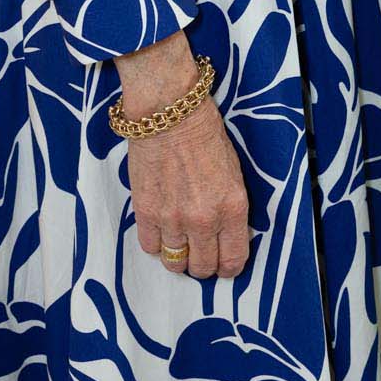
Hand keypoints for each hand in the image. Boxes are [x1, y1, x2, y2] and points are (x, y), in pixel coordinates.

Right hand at [116, 36, 249, 279]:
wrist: (170, 112)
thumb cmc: (206, 134)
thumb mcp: (234, 172)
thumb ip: (230, 208)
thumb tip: (226, 234)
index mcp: (232, 208)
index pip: (233, 260)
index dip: (228, 267)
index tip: (223, 263)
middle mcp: (204, 220)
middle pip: (203, 268)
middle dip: (203, 264)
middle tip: (200, 252)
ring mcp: (173, 219)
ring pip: (175, 263)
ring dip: (178, 255)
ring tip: (179, 240)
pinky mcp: (146, 212)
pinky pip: (150, 247)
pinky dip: (156, 242)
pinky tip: (161, 228)